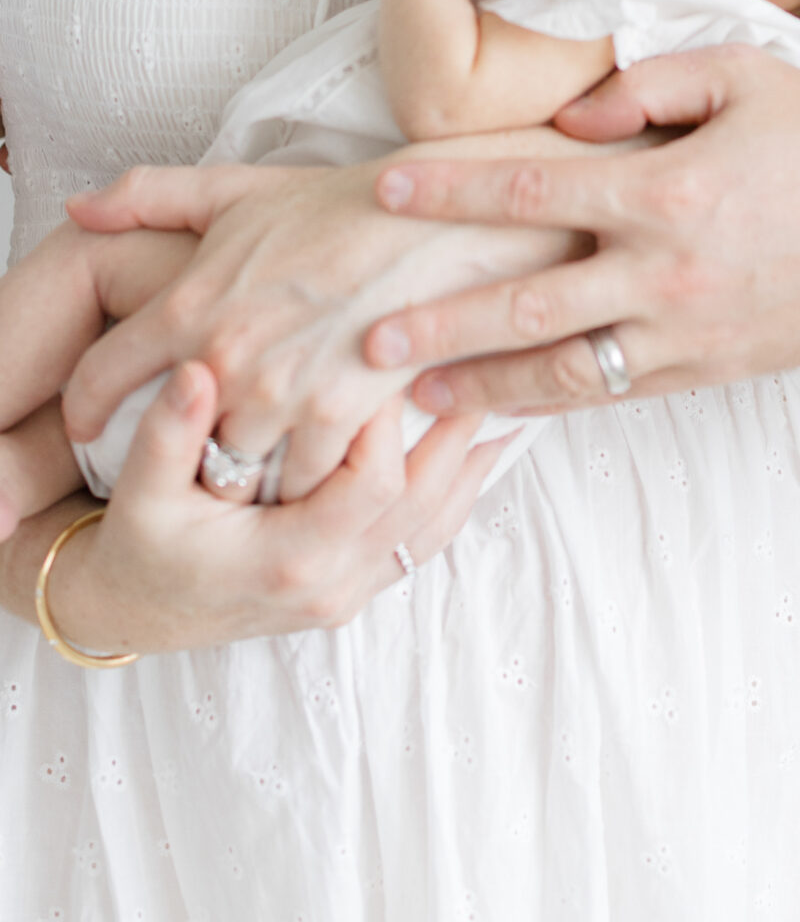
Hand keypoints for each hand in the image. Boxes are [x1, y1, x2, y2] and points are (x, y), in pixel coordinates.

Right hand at [1, 360, 492, 655]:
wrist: (134, 612)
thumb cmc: (140, 547)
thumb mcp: (140, 492)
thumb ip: (170, 434)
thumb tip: (197, 370)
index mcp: (287, 561)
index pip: (373, 486)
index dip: (388, 422)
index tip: (388, 359)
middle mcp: (331, 586)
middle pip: (424, 501)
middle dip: (450, 429)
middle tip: (469, 355)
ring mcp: (349, 592)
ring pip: (436, 523)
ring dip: (466, 457)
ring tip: (495, 388)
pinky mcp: (355, 586)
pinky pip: (425, 539)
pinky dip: (455, 489)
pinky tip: (477, 442)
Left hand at [61, 159, 571, 496]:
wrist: (442, 220)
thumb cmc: (343, 206)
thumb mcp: (239, 189)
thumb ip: (150, 197)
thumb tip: (79, 208)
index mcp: (189, 303)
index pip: (100, 378)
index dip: (87, 408)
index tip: (92, 423)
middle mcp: (224, 358)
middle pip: (175, 437)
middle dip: (190, 438)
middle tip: (211, 428)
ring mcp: (282, 393)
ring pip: (236, 468)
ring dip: (251, 464)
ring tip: (271, 446)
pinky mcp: (337, 417)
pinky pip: (299, 479)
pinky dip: (308, 473)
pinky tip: (322, 449)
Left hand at [361, 47, 799, 413]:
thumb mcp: (742, 74)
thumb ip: (648, 85)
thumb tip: (573, 115)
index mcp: (665, 190)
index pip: (532, 189)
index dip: (451, 192)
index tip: (386, 190)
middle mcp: (664, 271)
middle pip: (524, 305)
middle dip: (439, 322)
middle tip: (367, 335)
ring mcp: (683, 332)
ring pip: (561, 372)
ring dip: (481, 386)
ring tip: (414, 396)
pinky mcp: (706, 370)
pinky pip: (613, 394)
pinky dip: (551, 404)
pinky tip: (504, 409)